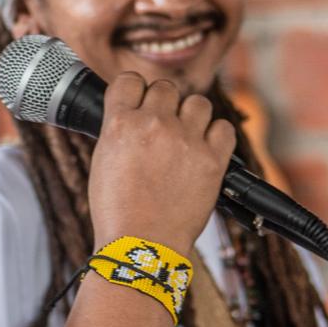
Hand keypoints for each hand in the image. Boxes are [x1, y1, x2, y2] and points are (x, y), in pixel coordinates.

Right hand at [88, 73, 234, 255]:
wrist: (141, 246)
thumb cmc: (117, 211)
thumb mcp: (103, 161)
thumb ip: (119, 130)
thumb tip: (133, 113)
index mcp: (120, 123)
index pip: (130, 80)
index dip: (136, 91)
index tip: (140, 102)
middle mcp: (154, 124)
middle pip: (166, 89)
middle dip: (164, 106)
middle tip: (162, 130)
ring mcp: (185, 140)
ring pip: (198, 102)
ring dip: (192, 117)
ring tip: (186, 140)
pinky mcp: (212, 160)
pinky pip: (224, 128)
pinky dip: (217, 137)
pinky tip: (206, 150)